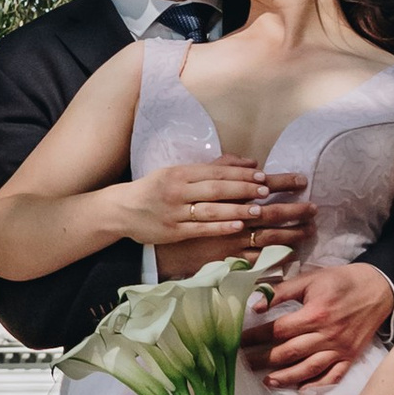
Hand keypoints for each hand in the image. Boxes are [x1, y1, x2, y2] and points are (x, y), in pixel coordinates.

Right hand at [128, 162, 312, 268]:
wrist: (122, 210)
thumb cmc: (156, 189)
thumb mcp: (180, 172)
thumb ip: (214, 167)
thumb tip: (251, 162)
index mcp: (181, 172)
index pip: (217, 172)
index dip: (242, 174)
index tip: (265, 175)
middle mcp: (179, 190)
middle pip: (218, 188)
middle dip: (246, 189)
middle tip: (271, 190)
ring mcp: (176, 212)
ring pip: (212, 209)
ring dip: (237, 208)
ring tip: (261, 210)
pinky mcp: (173, 231)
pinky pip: (200, 228)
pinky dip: (220, 226)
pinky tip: (239, 225)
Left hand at [245, 260, 393, 391]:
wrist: (379, 288)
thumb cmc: (341, 281)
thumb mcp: (310, 279)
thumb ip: (281, 291)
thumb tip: (256, 305)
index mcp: (315, 313)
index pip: (278, 330)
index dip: (256, 336)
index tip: (238, 340)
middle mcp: (327, 335)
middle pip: (289, 352)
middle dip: (264, 359)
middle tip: (244, 363)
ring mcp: (340, 349)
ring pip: (308, 368)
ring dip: (286, 377)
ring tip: (266, 381)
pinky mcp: (351, 357)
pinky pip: (333, 376)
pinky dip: (317, 385)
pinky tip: (301, 389)